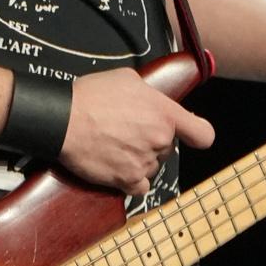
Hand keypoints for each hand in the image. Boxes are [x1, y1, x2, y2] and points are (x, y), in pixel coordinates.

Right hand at [61, 67, 213, 195]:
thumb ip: (149, 92)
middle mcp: (160, 140)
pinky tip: (116, 167)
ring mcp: (145, 162)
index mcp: (165, 114)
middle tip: (126, 131)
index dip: (196, 134)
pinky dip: (130, 180)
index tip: (187, 134)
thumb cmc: (89, 96)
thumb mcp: (126, 78)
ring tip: (114, 146)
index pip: (203, 134)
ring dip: (138, 160)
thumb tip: (152, 99)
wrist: (62, 120)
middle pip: (167, 148)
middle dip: (151, 141)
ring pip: (151, 166)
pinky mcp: (126, 180)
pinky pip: (139, 187)